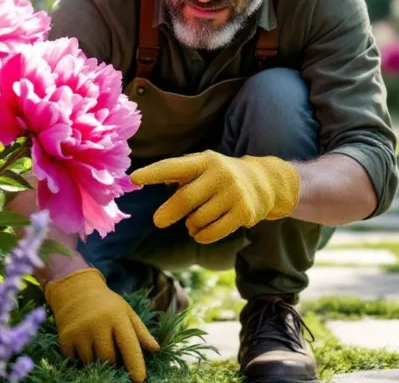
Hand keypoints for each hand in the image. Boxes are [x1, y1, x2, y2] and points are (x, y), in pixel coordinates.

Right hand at [44, 268, 159, 382]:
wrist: (75, 289)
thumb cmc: (106, 304)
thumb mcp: (126, 312)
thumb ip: (140, 332)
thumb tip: (156, 349)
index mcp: (117, 317)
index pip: (129, 345)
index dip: (135, 365)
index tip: (140, 380)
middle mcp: (97, 324)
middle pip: (109, 358)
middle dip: (113, 361)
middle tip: (111, 349)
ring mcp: (80, 331)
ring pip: (91, 362)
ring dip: (96, 360)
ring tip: (96, 343)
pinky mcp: (65, 337)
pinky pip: (75, 360)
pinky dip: (80, 358)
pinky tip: (83, 343)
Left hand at [130, 150, 300, 243]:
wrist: (264, 182)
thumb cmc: (219, 177)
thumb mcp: (202, 168)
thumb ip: (177, 175)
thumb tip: (142, 182)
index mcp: (204, 161)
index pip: (173, 167)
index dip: (153, 173)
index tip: (134, 178)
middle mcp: (220, 174)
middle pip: (185, 199)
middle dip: (168, 213)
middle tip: (158, 221)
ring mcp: (234, 193)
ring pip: (198, 219)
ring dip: (190, 226)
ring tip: (193, 222)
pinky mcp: (244, 212)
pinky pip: (212, 232)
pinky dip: (201, 236)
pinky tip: (201, 233)